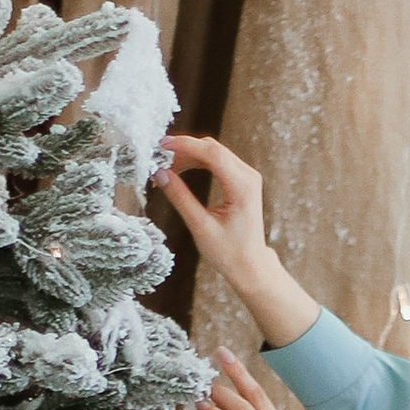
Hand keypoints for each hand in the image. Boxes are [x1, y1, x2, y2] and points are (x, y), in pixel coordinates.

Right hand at [154, 134, 319, 350]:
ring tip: (166, 166)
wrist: (250, 265)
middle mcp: (248, 177)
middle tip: (158, 157)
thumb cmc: (228, 252)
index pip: (212, 153)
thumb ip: (180, 198)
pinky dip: (198, 161)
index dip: (185, 145)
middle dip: (184, 148)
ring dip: (189, 154)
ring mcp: (247, 177)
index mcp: (242, 187)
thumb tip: (160, 174)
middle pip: (213, 148)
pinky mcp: (242, 181)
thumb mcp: (200, 227)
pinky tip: (180, 169)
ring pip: (214, 152)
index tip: (162, 145)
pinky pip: (218, 161)